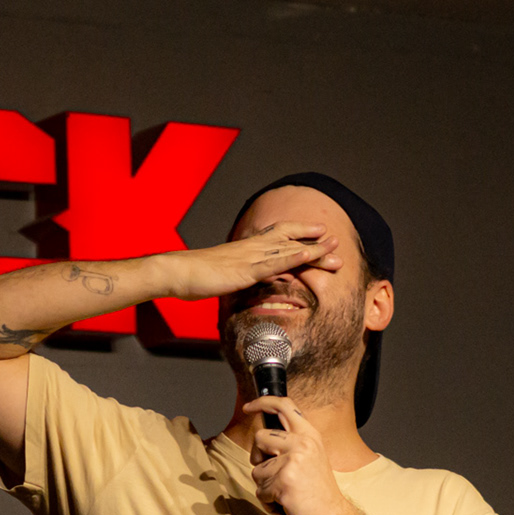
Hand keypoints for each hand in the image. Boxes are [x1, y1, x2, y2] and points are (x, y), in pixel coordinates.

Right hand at [163, 222, 340, 299]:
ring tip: (334, 248)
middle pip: (289, 239)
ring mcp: (251, 257)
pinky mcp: (247, 269)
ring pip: (288, 249)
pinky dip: (294, 257)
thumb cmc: (194, 276)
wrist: (177, 273)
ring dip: (313, 248)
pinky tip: (308, 254)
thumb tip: (243, 282)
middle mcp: (252, 248)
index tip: (317, 232)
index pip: (277, 236)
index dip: (298, 233)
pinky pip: (275, 262)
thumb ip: (236, 276)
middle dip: (313, 239)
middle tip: (336, 241)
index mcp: (246, 249)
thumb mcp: (221, 275)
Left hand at [245, 395, 360, 514]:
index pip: (285, 406)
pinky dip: (268, 501)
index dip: (262, 402)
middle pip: (260, 437)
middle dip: (259, 458)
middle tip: (274, 473)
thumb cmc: (318, 494)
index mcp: (310, 436)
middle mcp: (302, 443)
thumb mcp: (311, 459)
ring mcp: (293, 461)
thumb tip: (262, 441)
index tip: (248, 406)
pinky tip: (286, 503)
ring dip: (266, 485)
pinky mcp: (284, 481)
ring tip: (287, 493)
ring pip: (257, 469)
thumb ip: (291, 445)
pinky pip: (260, 490)